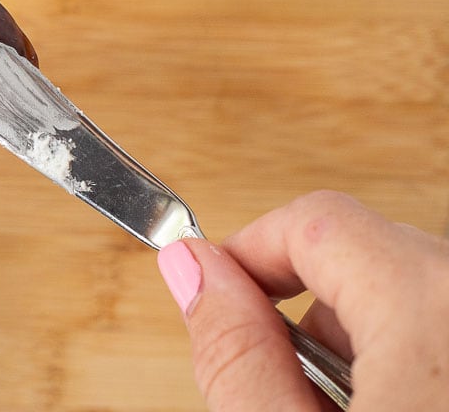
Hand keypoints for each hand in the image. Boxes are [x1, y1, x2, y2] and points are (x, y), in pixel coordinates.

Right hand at [156, 190, 448, 410]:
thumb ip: (237, 353)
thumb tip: (191, 269)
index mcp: (429, 304)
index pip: (315, 221)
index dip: (246, 252)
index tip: (210, 298)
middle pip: (367, 257)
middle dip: (302, 311)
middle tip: (272, 385)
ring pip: (413, 297)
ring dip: (359, 343)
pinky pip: (445, 329)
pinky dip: (414, 361)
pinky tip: (391, 410)